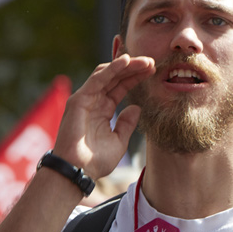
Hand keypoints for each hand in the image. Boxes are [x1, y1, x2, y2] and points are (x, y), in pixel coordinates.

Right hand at [53, 54, 151, 178]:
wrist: (79, 170)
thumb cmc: (95, 160)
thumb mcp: (119, 140)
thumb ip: (127, 123)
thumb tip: (137, 108)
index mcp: (103, 109)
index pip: (121, 87)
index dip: (136, 78)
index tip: (153, 71)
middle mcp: (94, 101)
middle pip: (115, 78)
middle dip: (134, 68)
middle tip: (152, 61)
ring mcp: (86, 99)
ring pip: (107, 74)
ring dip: (126, 65)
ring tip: (145, 60)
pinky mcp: (79, 100)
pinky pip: (97, 79)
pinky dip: (111, 69)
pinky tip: (126, 61)